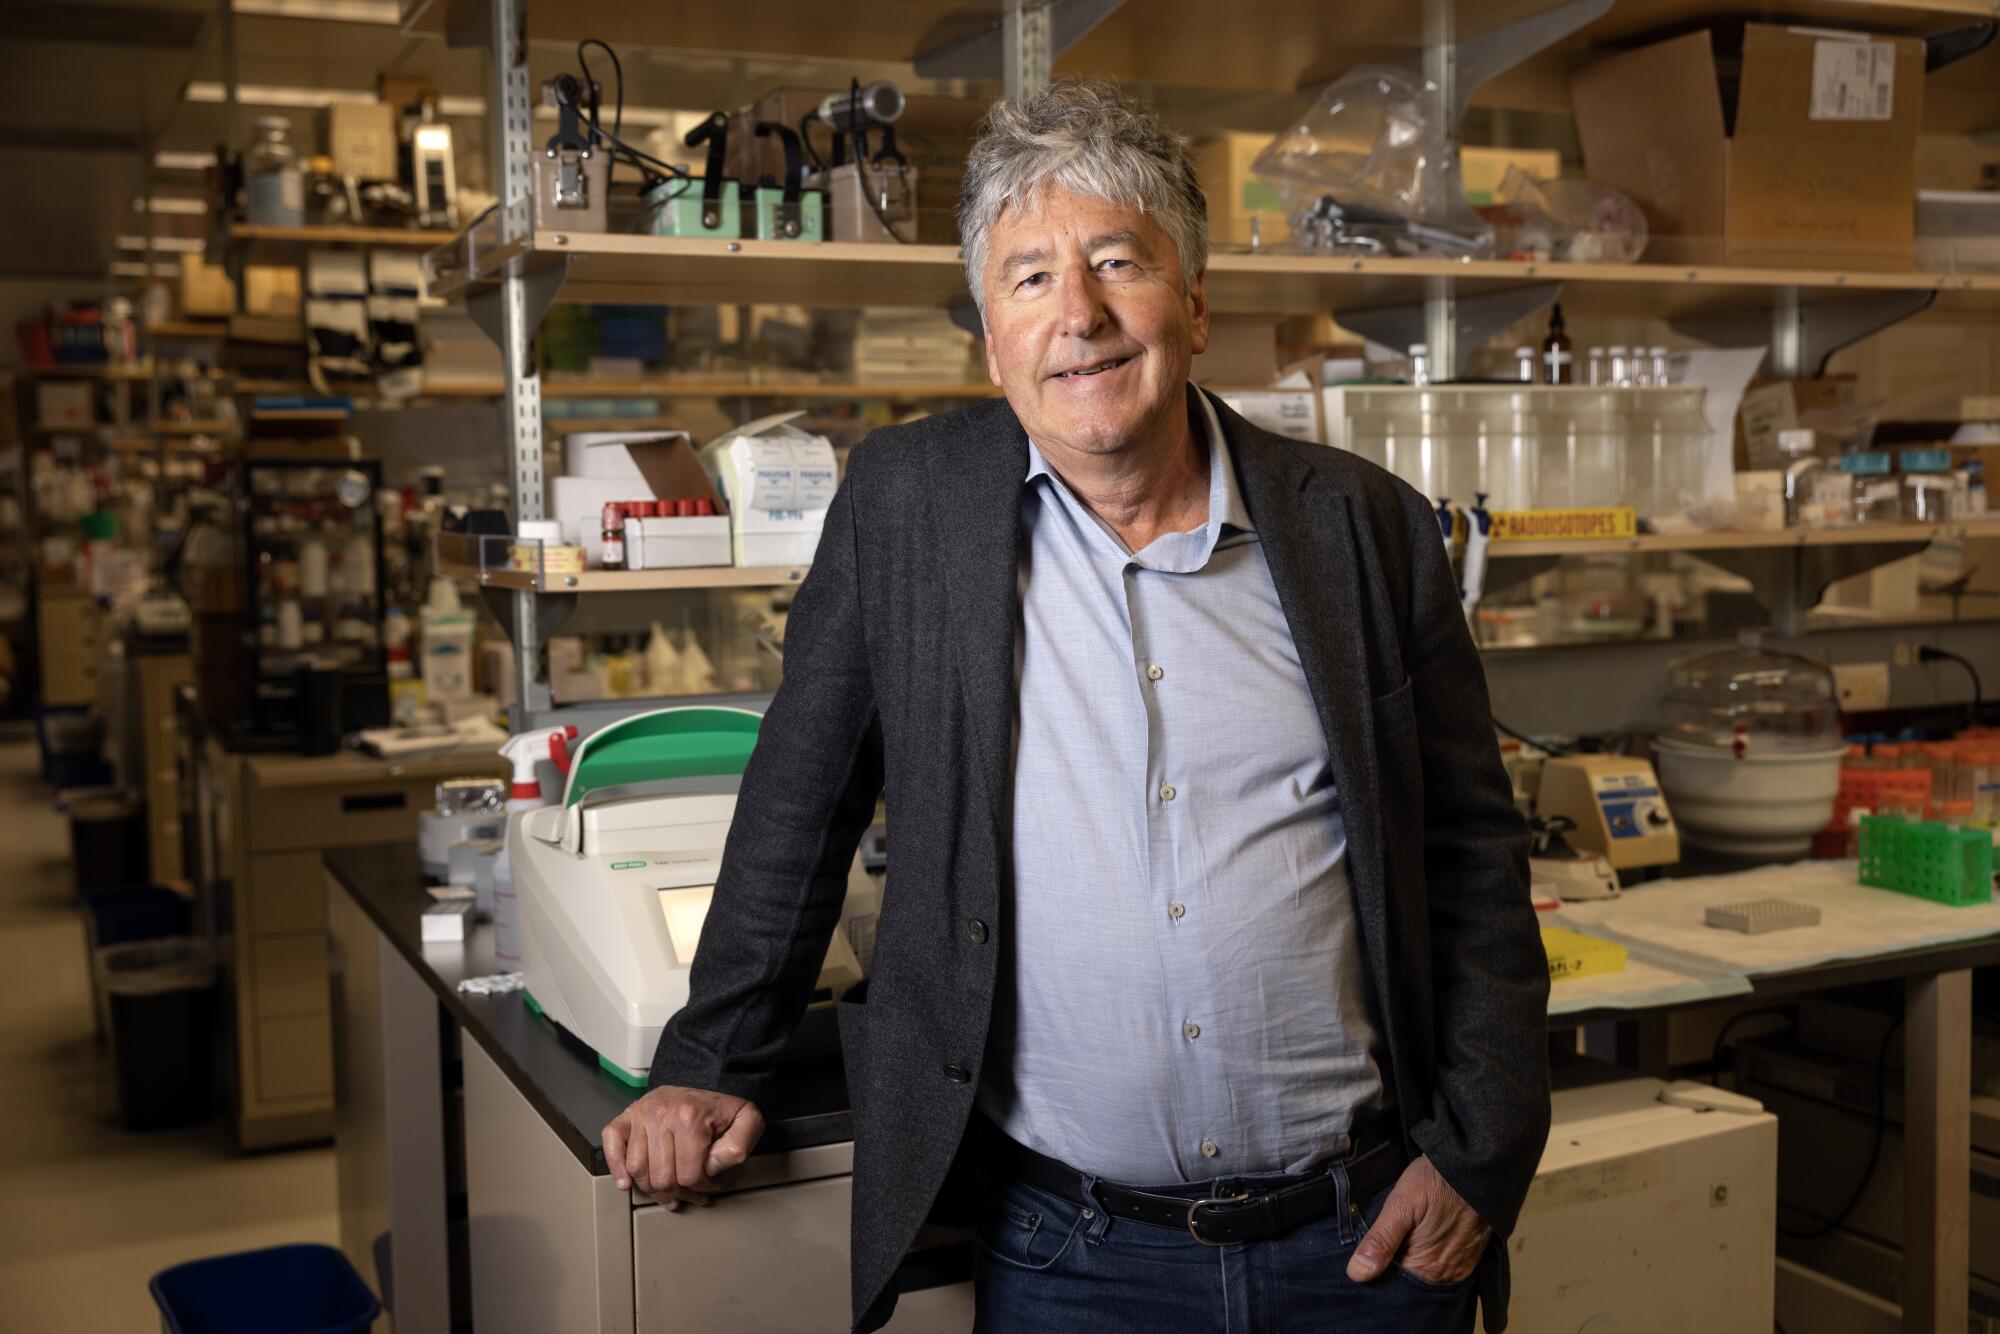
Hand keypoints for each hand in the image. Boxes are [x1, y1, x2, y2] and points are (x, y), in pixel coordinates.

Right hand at [601, 1085, 764, 1210]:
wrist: (707, 1078)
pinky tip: (627, 1182)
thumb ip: (739, 1146)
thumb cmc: (723, 1106)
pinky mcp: (628, 1116)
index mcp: (691, 1116)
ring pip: (637, 1169)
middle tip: (692, 1191)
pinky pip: (612, 1142)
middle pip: (662, 1177)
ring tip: (670, 1190)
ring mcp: (642, 1114)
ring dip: (653, 1188)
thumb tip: (713, 1167)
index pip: (688, 1175)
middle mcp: (661, 1113)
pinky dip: (616, 1166)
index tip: (711, 1185)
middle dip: (680, 1193)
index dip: (702, 1188)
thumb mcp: (748, 1121)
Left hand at [1346, 1155, 1491, 1286]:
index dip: (1376, 1272)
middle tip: (1381, 1244)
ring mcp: (1460, 1266)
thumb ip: (1381, 1240)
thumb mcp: (1400, 1204)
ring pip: (1425, 1275)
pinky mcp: (1470, 1256)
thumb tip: (1357, 1274)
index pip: (1393, 1286)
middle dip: (1393, 1268)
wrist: (1474, 1165)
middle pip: (1410, 1282)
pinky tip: (1419, 1240)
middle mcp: (1446, 1275)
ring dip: (1410, 1262)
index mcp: (1427, 1268)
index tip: (1365, 1257)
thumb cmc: (1435, 1181)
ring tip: (1400, 1240)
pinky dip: (1428, 1258)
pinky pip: (1443, 1266)